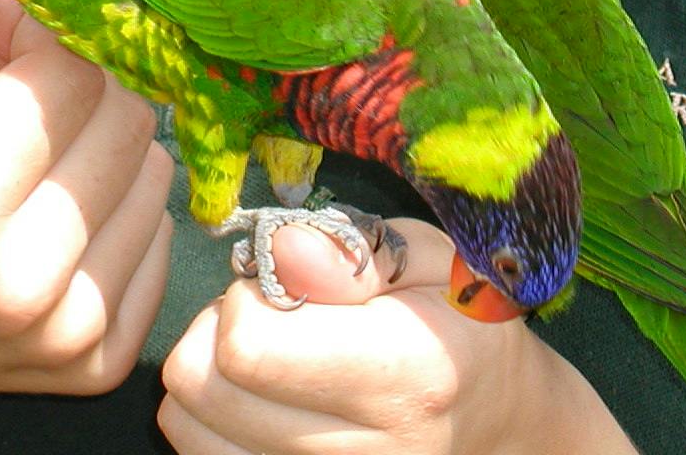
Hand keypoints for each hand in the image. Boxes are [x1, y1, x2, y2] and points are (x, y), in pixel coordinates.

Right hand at [0, 0, 174, 451]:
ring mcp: (68, 332)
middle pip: (125, 120)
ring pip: (154, 173)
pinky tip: (62, 206)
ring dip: (109, 141)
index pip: (70, 76)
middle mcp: (21, 281)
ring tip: (40, 149)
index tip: (12, 27)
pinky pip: (161, 240)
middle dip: (84, 80)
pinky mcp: (100, 363)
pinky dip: (124, 207)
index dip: (47, 31)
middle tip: (28, 84)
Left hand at [158, 218, 634, 454]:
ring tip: (268, 359)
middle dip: (217, 332)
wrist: (496, 421)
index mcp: (405, 374)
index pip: (246, 345)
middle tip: (270, 318)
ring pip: (189, 429)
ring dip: (210, 381)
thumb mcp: (433, 259)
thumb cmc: (460, 324)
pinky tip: (264, 399)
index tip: (286, 286)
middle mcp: (364, 452)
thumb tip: (279, 252)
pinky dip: (216, 424)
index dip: (250, 295)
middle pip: (201, 389)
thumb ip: (351, 252)